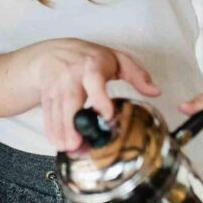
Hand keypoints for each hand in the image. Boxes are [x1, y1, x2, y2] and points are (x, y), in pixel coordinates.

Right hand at [37, 40, 159, 151]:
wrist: (51, 53)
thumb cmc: (88, 57)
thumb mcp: (115, 59)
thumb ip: (137, 74)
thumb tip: (156, 91)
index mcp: (92, 64)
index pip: (94, 80)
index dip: (100, 98)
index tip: (107, 115)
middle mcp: (71, 75)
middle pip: (70, 100)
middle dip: (72, 123)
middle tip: (77, 144)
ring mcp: (56, 86)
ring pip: (57, 111)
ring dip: (62, 132)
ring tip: (70, 149)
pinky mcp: (46, 96)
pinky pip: (48, 115)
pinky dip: (52, 130)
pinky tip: (59, 143)